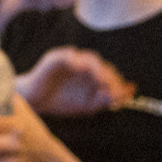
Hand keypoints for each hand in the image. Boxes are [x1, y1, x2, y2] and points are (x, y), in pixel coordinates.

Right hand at [15, 45, 134, 116]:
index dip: (117, 82)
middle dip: (109, 78)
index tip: (123, 94)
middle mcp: (81, 64)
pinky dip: (76, 62)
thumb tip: (127, 93)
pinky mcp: (54, 59)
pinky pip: (67, 56)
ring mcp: (69, 60)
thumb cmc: (61, 102)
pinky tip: (82, 71)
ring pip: (89, 58)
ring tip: (101, 82)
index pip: (109, 72)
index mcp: (90, 73)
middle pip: (102, 65)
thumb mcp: (87, 105)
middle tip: (112, 91)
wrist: (34, 102)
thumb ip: (106, 100)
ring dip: (97, 70)